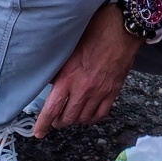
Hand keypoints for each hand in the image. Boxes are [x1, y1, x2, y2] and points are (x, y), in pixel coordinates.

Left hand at [33, 3, 141, 137]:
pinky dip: (92, 118)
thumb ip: (59, 67)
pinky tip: (88, 115)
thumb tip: (50, 80)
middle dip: (59, 122)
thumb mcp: (68, 48)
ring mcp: (100, 92)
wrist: (122, 28)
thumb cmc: (95, 31)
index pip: (52, 108)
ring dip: (75, 120)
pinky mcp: (113, 91)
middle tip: (55, 120)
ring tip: (70, 117)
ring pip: (84, 119)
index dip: (44, 124)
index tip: (38, 132)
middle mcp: (83, 88)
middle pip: (68, 118)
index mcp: (68, 77)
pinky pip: (101, 114)